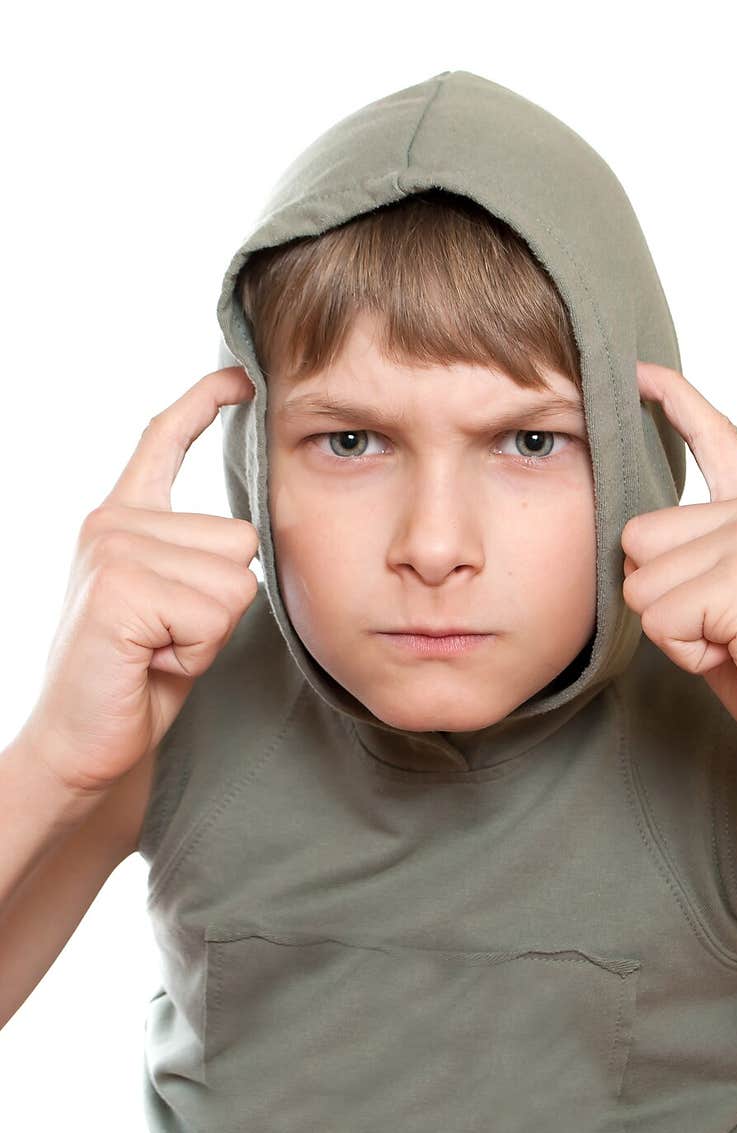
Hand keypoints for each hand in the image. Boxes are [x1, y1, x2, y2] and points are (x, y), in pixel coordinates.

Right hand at [19, 366, 258, 796]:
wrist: (84, 743)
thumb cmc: (136, 678)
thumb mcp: (172, 603)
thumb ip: (194, 557)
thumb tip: (244, 534)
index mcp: (122, 518)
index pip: (164, 440)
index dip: (205, 403)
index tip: (241, 377)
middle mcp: (112, 521)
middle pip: (242, 538)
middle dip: (223, 602)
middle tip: (169, 638)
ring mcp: (112, 549)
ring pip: (235, 578)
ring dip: (212, 631)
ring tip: (158, 649)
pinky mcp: (119, 589)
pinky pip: (216, 612)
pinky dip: (198, 651)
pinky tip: (152, 660)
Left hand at [621, 360, 736, 795]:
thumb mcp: (730, 600)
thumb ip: (693, 558)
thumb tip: (630, 543)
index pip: (716, 440)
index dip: (674, 402)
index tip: (639, 372)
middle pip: (636, 536)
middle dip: (657, 596)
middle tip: (720, 629)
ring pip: (640, 581)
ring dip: (670, 629)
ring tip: (730, 643)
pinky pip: (657, 617)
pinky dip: (683, 653)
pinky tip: (733, 656)